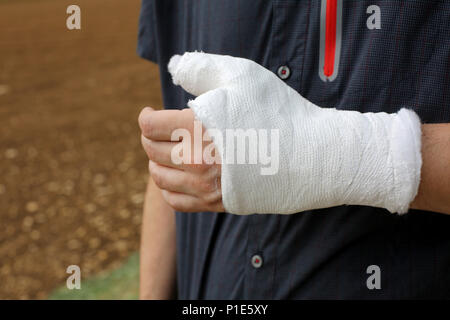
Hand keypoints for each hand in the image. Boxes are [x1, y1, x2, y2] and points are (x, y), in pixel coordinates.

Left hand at [166, 52, 421, 214]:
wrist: (312, 153)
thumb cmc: (279, 111)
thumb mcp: (242, 76)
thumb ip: (202, 69)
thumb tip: (175, 71)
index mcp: (195, 127)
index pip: (150, 126)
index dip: (146, 116)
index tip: (152, 112)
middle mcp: (195, 159)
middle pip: (152, 151)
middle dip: (151, 138)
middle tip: (161, 131)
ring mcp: (206, 186)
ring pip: (160, 178)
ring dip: (157, 163)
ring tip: (168, 152)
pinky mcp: (219, 203)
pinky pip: (177, 202)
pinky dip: (169, 189)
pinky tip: (178, 177)